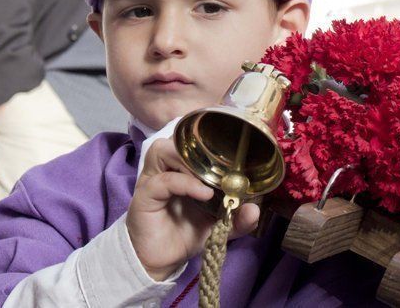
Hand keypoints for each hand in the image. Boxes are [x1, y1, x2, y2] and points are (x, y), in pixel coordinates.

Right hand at [126, 138, 259, 280]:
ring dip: (189, 161)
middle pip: (176, 137)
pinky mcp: (145, 195)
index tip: (231, 154)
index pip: (190, 138)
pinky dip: (186, 183)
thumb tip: (254, 209)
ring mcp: (152, 179)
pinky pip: (164, 180)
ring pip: (163, 149)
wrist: (163, 261)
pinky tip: (203, 194)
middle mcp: (164, 168)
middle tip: (220, 167)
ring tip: (208, 181)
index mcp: (181, 167)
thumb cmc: (187, 234)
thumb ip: (238, 218)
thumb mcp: (220, 225)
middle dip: (200, 147)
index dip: (208, 140)